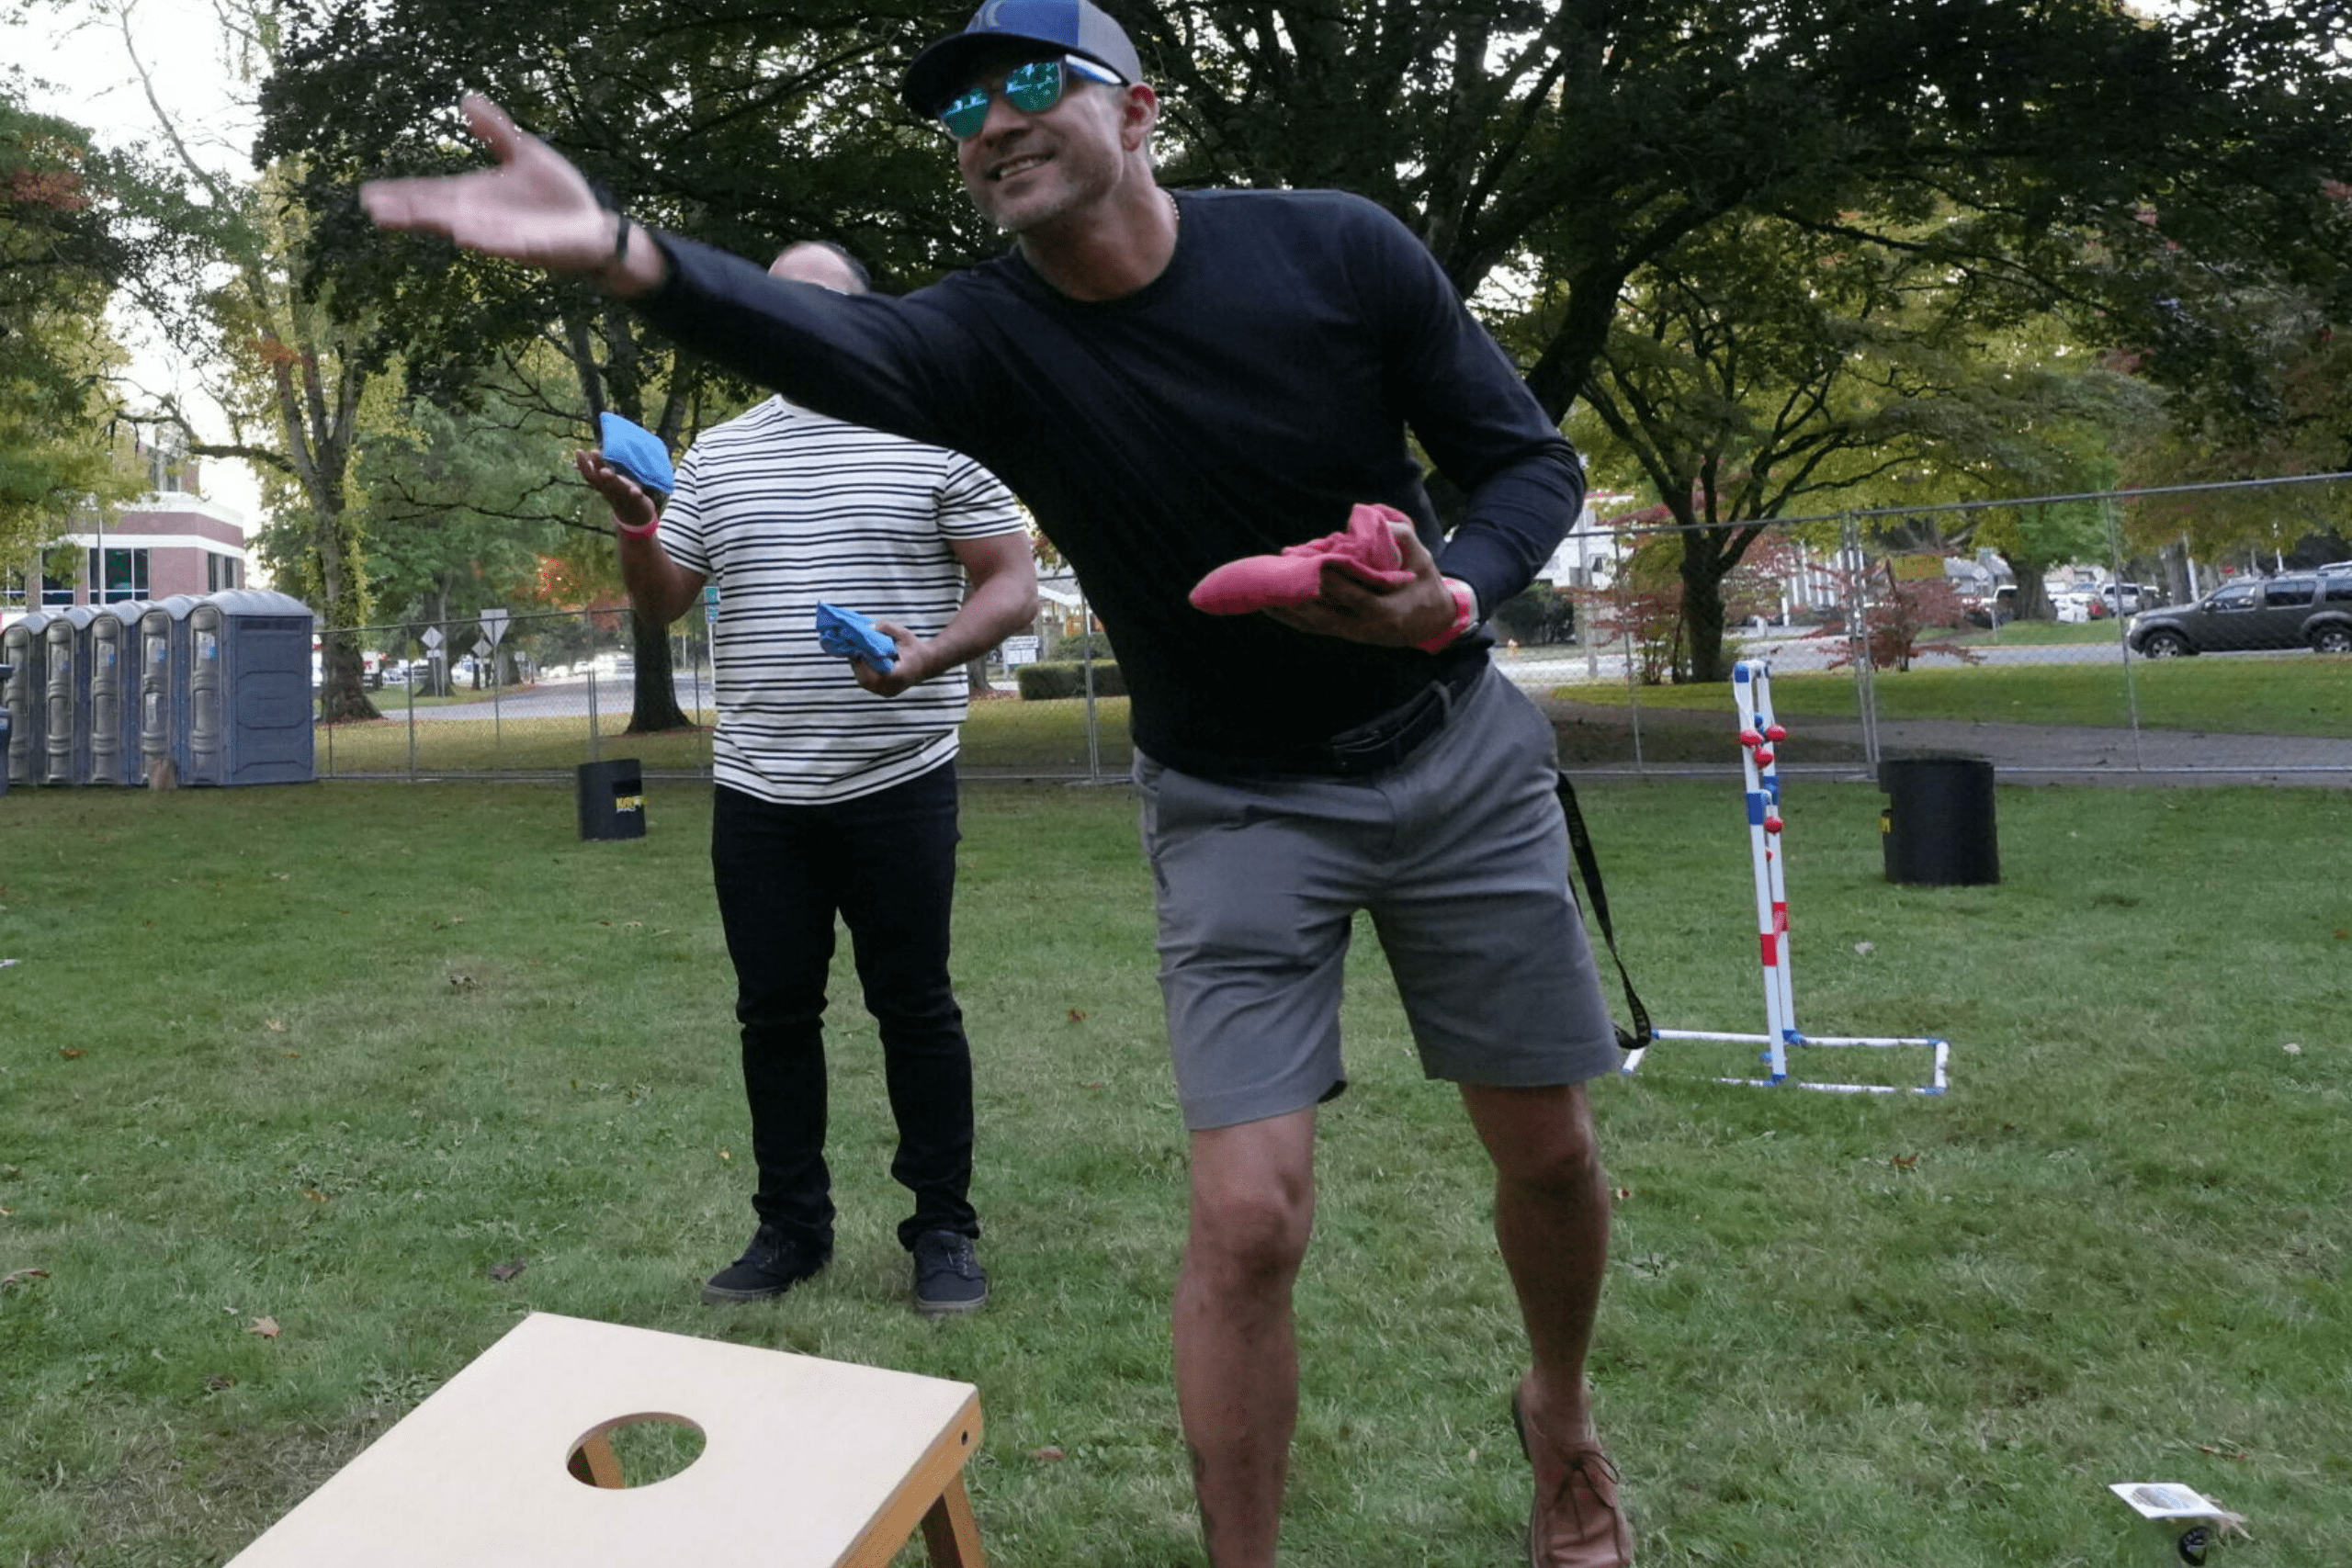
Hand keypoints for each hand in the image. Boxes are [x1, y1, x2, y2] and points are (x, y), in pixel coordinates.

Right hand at [361, 95, 620, 277]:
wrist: (595, 227)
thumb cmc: (558, 196)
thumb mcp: (524, 153)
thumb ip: (495, 132)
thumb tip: (466, 100)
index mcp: (476, 196)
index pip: (430, 194)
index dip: (402, 193)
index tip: (369, 193)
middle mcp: (483, 218)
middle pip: (439, 214)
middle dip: (409, 212)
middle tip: (375, 209)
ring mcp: (506, 236)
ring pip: (468, 230)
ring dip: (443, 224)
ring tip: (414, 218)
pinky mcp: (532, 248)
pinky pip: (506, 245)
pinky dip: (487, 241)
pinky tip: (467, 237)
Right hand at [573, 451, 657, 532]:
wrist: (635, 516)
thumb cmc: (618, 493)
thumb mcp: (604, 482)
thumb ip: (592, 471)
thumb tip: (573, 465)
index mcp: (602, 485)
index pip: (589, 475)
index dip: (583, 464)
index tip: (579, 451)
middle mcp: (610, 490)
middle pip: (601, 479)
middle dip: (597, 466)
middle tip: (593, 452)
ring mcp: (623, 495)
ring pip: (616, 487)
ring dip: (611, 479)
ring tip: (604, 471)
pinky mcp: (637, 500)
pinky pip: (636, 498)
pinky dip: (635, 494)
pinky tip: (635, 491)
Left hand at [849, 620, 932, 697]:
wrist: (930, 663)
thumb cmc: (916, 648)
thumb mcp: (904, 634)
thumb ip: (887, 628)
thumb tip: (868, 628)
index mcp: (898, 675)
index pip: (871, 673)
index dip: (861, 661)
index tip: (857, 648)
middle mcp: (893, 687)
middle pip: (865, 680)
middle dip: (857, 664)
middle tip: (854, 650)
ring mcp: (889, 692)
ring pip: (865, 683)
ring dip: (859, 669)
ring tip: (858, 654)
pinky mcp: (887, 692)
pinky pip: (869, 685)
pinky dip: (864, 673)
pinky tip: (864, 661)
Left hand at [1265, 518, 1458, 645]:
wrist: (1431, 621)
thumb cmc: (1424, 583)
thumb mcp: (1422, 557)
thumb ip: (1401, 536)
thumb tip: (1375, 519)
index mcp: (1388, 611)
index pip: (1355, 596)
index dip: (1335, 581)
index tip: (1315, 564)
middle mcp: (1365, 628)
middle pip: (1326, 613)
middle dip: (1301, 595)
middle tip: (1278, 575)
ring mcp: (1352, 635)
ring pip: (1314, 624)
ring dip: (1288, 610)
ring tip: (1262, 594)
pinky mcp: (1343, 634)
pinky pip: (1313, 628)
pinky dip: (1292, 617)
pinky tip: (1271, 606)